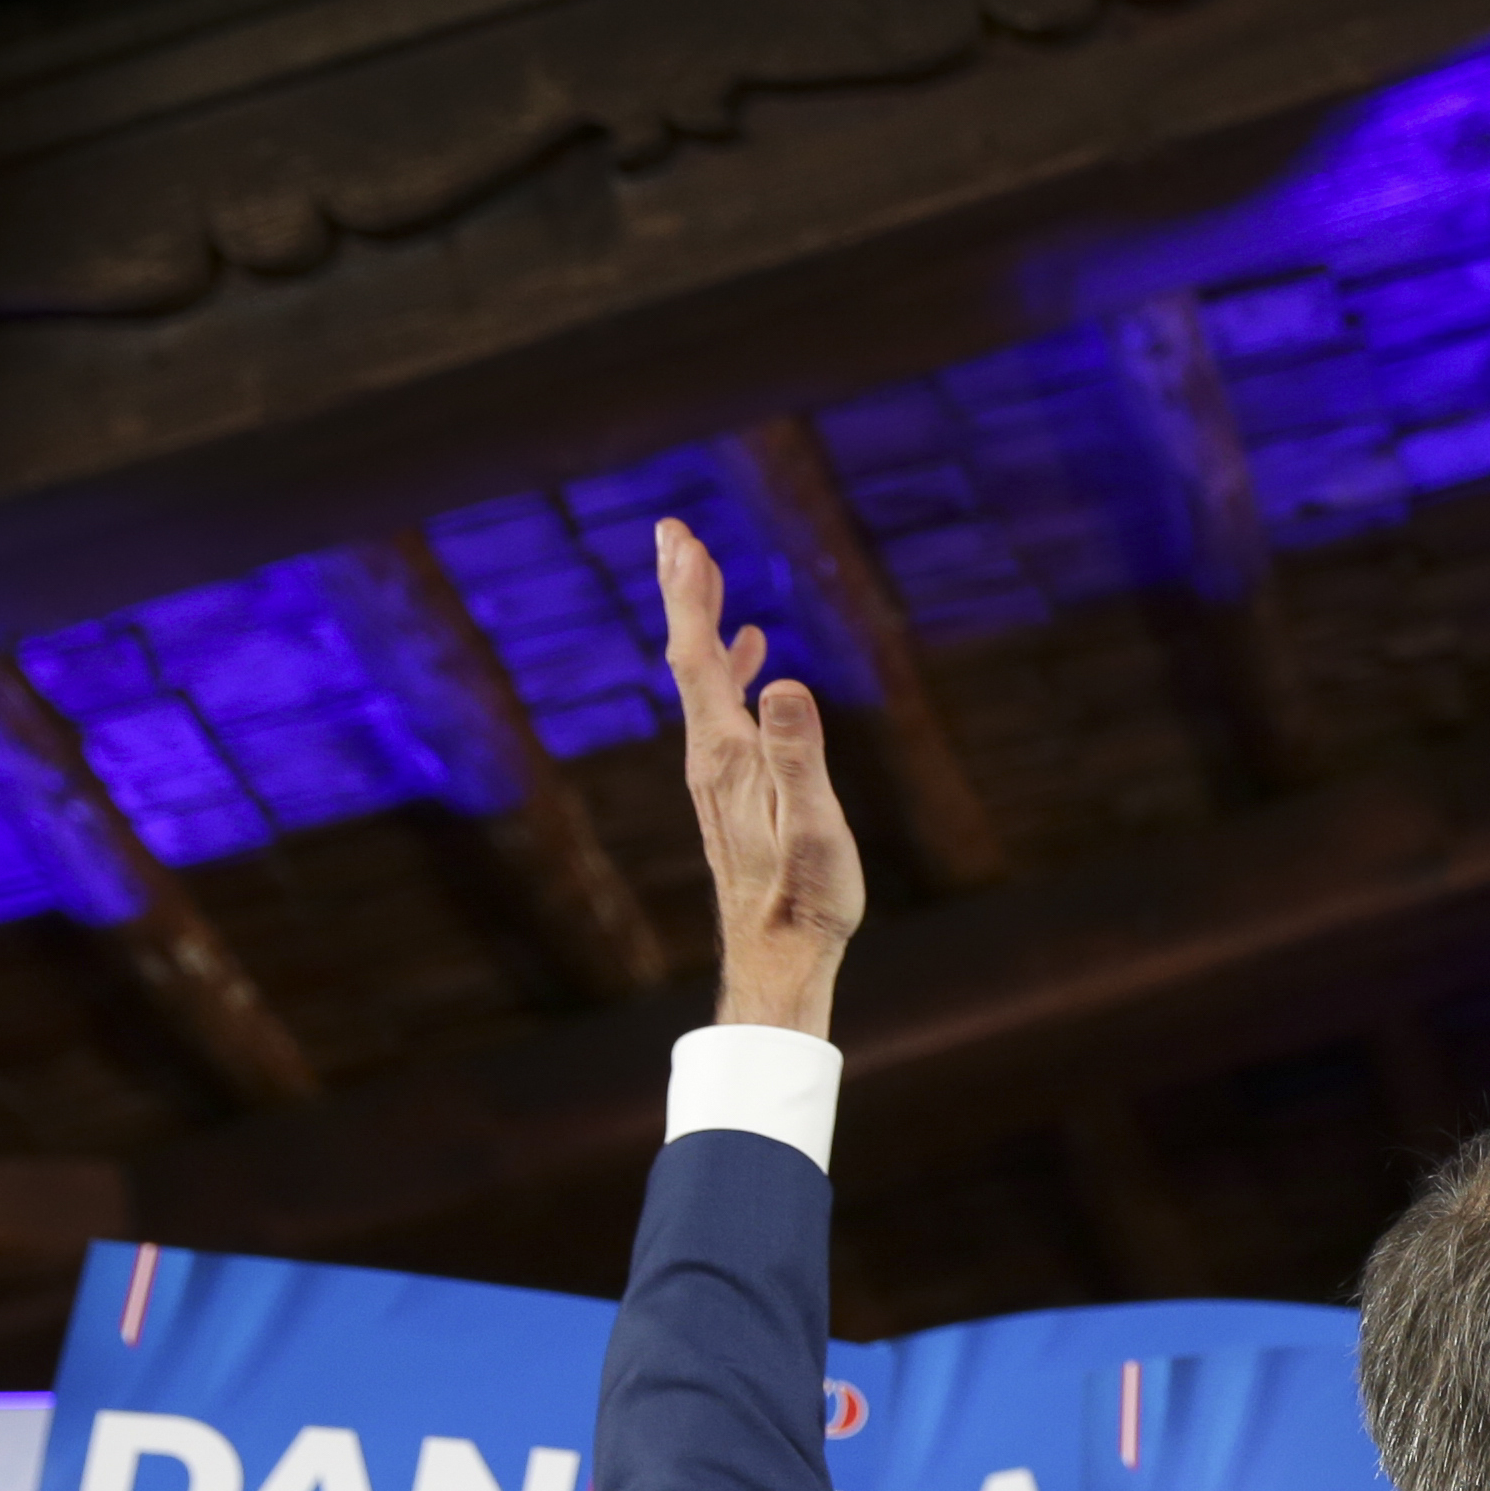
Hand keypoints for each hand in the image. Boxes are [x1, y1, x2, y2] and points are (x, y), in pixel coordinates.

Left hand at [659, 519, 865, 1034]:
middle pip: (690, 658)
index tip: (682, 539)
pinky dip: (733, 670)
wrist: (780, 957)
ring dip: (706, 624)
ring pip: (704, 680)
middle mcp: (711, 756)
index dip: (690, 596)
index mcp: (728, 753)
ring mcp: (719, 773)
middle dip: (686, 592)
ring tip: (706, 577)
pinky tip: (755, 662)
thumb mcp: (814, 826)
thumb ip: (799, 755)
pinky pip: (725, 709)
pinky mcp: (734, 790)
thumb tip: (788, 685)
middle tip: (675, 533)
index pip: (699, 658)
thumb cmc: (806, 899)